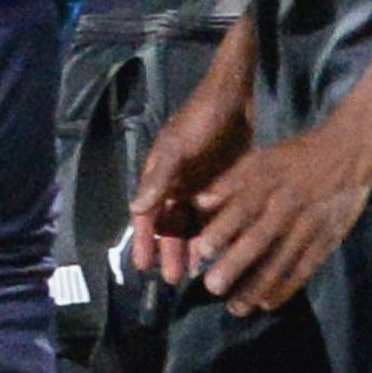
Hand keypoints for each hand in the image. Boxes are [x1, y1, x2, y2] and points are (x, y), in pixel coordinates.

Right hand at [129, 79, 253, 287]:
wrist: (235, 94)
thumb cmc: (200, 117)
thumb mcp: (177, 146)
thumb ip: (158, 177)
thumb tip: (136, 209)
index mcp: (159, 176)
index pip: (146, 216)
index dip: (143, 241)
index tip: (143, 267)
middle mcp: (177, 184)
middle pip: (168, 225)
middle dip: (168, 251)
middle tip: (173, 279)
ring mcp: (201, 184)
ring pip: (192, 224)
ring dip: (191, 246)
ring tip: (196, 272)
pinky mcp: (225, 183)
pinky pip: (216, 214)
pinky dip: (215, 231)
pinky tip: (222, 249)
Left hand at [183, 126, 371, 315]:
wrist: (350, 151)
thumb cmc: (295, 157)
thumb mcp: (261, 159)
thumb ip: (229, 182)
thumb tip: (197, 204)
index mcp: (269, 181)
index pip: (242, 207)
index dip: (222, 229)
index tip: (202, 251)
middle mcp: (288, 204)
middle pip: (260, 238)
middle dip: (236, 264)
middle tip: (213, 286)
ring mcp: (310, 223)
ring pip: (282, 259)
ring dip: (258, 286)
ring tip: (236, 308)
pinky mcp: (328, 237)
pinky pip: (307, 267)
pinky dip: (287, 287)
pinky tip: (268, 304)